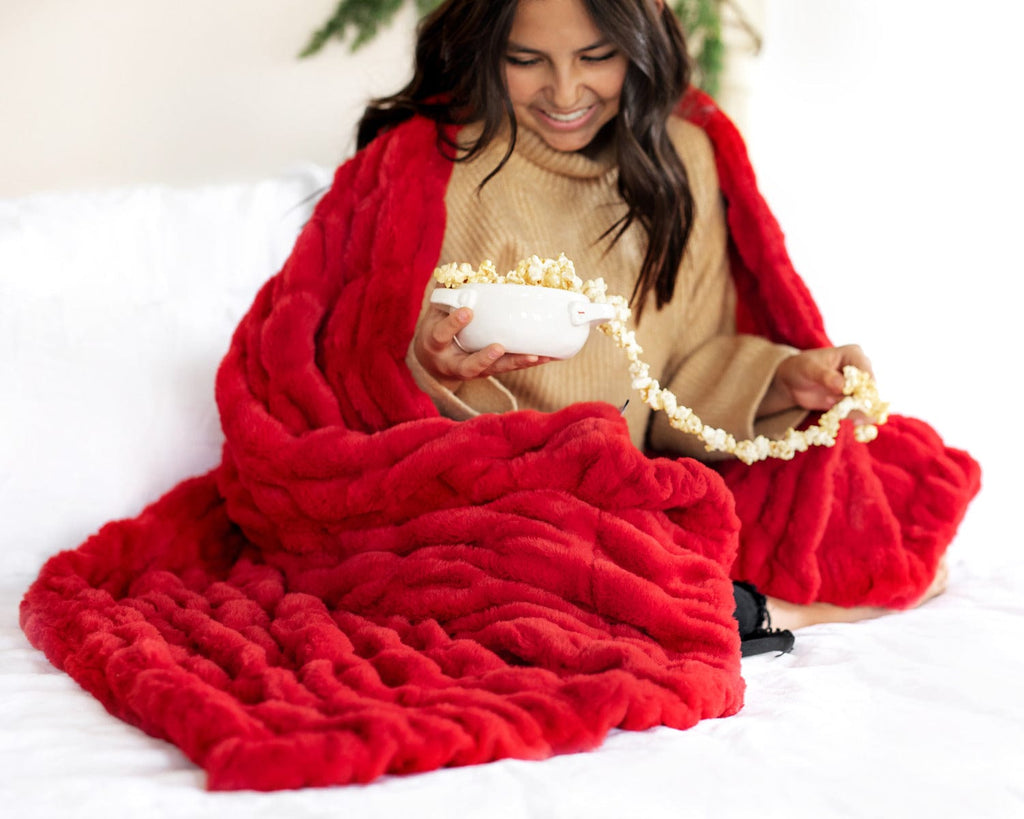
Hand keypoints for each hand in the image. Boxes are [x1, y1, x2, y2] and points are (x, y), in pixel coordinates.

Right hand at [413, 304, 552, 391]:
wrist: (433, 365)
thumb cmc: (437, 332)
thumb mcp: (434, 314)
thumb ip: (445, 293)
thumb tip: (457, 269)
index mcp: (435, 344)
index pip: (442, 334)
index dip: (454, 323)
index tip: (468, 311)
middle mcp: (453, 363)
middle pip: (470, 365)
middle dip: (485, 358)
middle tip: (499, 347)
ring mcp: (473, 371)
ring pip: (495, 371)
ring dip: (515, 363)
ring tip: (534, 356)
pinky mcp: (489, 373)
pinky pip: (509, 368)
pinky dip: (526, 363)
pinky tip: (545, 356)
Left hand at [760, 344, 872, 415]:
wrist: (791, 381)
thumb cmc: (801, 368)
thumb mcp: (810, 369)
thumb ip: (827, 377)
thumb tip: (843, 387)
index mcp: (854, 354)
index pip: (866, 373)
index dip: (865, 389)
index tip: (854, 400)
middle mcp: (860, 369)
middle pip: (871, 390)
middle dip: (862, 404)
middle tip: (851, 415)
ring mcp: (858, 386)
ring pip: (867, 403)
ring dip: (857, 412)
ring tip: (833, 407)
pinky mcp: (852, 400)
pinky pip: (859, 412)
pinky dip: (856, 418)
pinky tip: (852, 423)